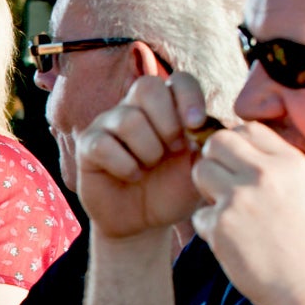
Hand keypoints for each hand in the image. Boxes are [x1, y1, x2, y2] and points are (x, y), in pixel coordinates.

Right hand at [74, 73, 209, 240]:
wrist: (142, 223)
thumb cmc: (170, 192)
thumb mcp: (197, 169)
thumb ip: (207, 144)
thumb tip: (216, 124)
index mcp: (167, 107)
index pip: (179, 80)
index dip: (189, 97)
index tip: (197, 125)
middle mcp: (135, 108)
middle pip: (148, 86)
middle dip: (167, 121)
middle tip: (174, 149)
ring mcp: (109, 125)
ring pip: (128, 118)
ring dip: (147, 149)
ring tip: (149, 167)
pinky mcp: (89, 146)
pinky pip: (103, 144)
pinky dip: (124, 164)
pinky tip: (131, 176)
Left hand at [190, 122, 304, 304]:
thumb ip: (284, 171)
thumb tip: (253, 157)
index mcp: (292, 163)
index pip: (250, 128)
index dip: (239, 145)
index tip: (240, 164)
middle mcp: (265, 175)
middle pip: (217, 142)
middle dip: (215, 159)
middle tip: (224, 184)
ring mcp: (240, 199)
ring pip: (200, 171)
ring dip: (207, 189)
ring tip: (227, 211)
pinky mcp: (221, 227)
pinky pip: (200, 216)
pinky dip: (210, 229)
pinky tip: (232, 243)